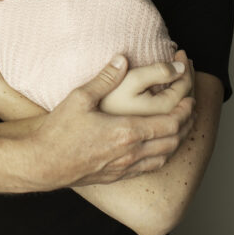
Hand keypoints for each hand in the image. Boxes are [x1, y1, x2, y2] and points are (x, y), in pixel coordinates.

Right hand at [31, 55, 193, 188]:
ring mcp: (125, 167)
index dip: (185, 112)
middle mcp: (131, 152)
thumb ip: (105, 77)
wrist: (43, 164)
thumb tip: (122, 58)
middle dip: (186, 125)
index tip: (190, 99)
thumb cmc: (59, 131)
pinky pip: (149, 168)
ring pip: (164, 157)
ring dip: (176, 142)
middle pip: (173, 141)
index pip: (170, 123)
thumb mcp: (80, 97)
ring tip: (180, 128)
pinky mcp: (117, 176)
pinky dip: (162, 156)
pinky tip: (158, 149)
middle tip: (191, 110)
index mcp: (127, 131)